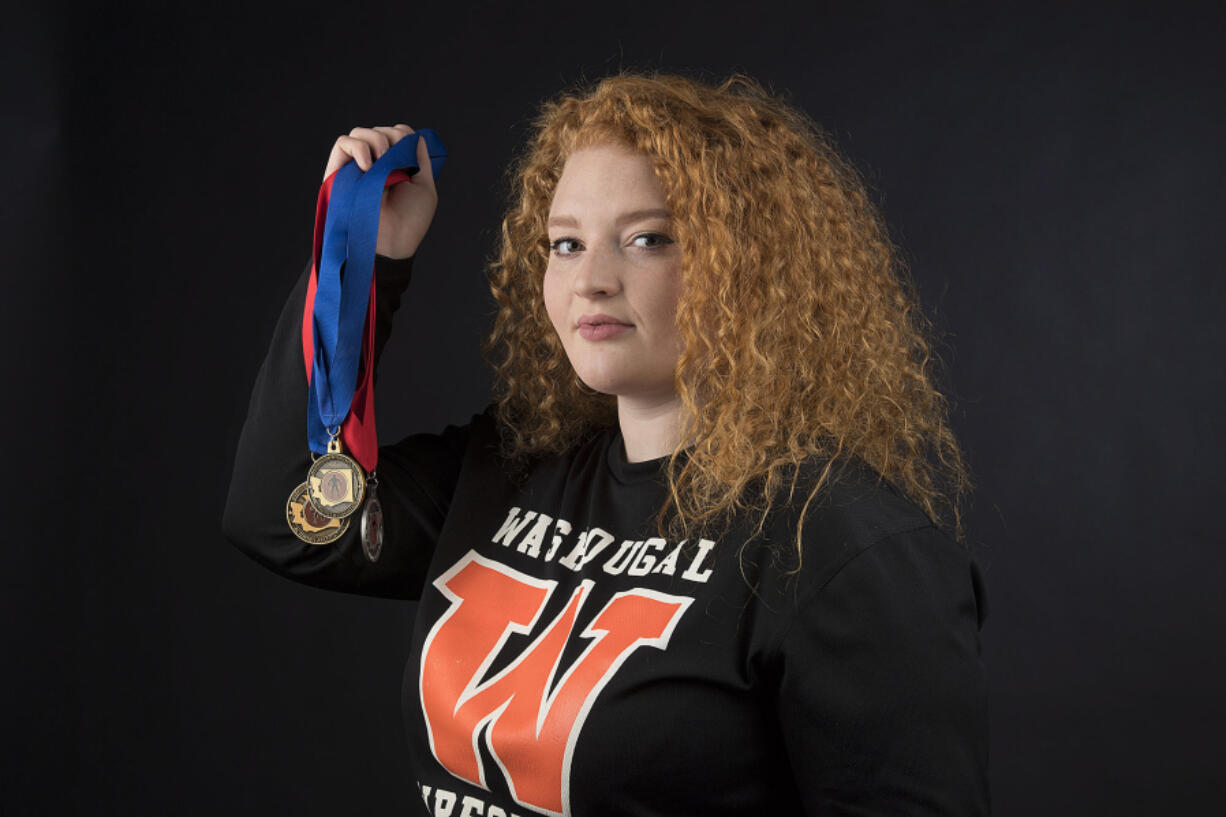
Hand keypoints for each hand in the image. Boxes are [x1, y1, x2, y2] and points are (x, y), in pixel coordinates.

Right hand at [322, 124, 437, 259]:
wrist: (390, 242)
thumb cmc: (409, 221)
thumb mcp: (424, 188)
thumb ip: (421, 160)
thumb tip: (416, 137)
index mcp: (396, 166)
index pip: (397, 133)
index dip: (404, 136)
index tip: (410, 156)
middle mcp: (375, 163)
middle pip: (381, 129)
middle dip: (393, 139)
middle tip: (397, 164)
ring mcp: (356, 166)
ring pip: (360, 132)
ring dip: (376, 141)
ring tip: (381, 165)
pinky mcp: (338, 171)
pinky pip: (343, 142)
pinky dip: (358, 147)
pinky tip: (368, 166)